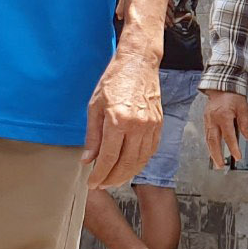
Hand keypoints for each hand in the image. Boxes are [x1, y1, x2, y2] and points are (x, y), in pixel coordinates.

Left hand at [83, 44, 163, 189]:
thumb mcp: (94, 107)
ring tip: (114, 179)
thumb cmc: (115, 80)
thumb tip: (88, 160)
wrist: (138, 64)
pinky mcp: (159, 125)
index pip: (107, 158)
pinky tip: (130, 166)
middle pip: (125, 164)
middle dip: (112, 179)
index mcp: (117, 120)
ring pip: (140, 161)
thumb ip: (92, 136)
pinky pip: (150, 151)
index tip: (92, 183)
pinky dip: (140, 163)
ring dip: (126, 174)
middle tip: (102, 184)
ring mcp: (151, 126)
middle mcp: (137, 126)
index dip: (99, 175)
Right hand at [200, 88, 247, 166]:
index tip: (237, 157)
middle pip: (213, 141)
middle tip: (220, 166)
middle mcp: (213, 120)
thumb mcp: (243, 108)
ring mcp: (207, 120)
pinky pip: (207, 134)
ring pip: (208, 139)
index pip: (229, 136)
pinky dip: (210, 144)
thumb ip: (245, 123)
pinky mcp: (205, 120)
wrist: (221, 86)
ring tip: (216, 162)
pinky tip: (213, 150)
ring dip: (212, 152)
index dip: (233, 148)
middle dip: (216, 155)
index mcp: (223, 116)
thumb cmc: (233, 96)